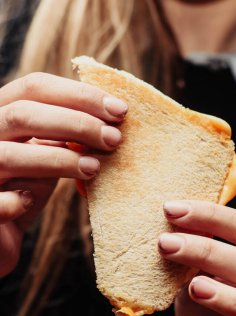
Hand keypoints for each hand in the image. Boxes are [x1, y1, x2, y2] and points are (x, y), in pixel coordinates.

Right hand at [0, 72, 127, 276]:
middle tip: (114, 139)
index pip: (35, 88)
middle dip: (77, 123)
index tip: (119, 110)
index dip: (80, 95)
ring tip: (94, 168)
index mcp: (2, 116)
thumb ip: (65, 138)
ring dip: (58, 160)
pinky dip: (14, 202)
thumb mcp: (47, 157)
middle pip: (23, 115)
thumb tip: (111, 123)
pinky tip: (30, 202)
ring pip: (8, 155)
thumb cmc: (26, 189)